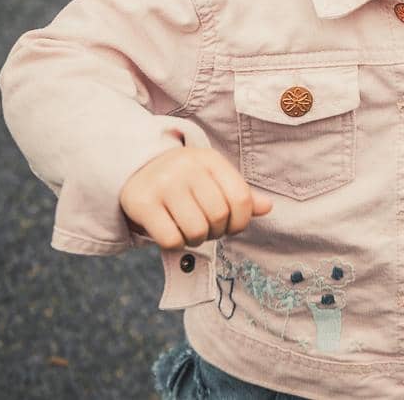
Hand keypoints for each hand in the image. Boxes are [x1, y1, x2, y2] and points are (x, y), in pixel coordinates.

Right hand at [119, 146, 272, 249]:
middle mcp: (187, 167)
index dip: (241, 221)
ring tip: (190, 230)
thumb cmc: (185, 179)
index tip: (232, 226)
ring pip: (196, 230)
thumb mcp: (213, 178)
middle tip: (207, 229)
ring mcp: (163, 183)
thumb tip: (267, 207)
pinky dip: (176, 244)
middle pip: (219, 216)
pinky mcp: (141, 202)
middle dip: (217, 232)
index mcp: (210, 160)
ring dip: (197, 240)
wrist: (136, 169)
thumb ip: (239, 194)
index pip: (241, 198)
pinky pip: (171, 239)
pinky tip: (172, 232)